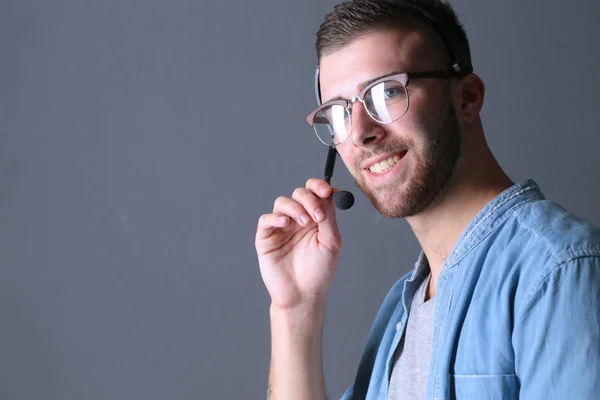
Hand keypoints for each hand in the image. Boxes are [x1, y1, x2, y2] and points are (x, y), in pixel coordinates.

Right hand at [255, 178, 341, 309]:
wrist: (303, 295)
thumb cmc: (319, 271)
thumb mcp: (331, 242)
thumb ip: (329, 217)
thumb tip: (331, 193)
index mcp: (315, 218)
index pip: (315, 192)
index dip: (319, 186)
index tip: (327, 191)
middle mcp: (297, 219)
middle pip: (299, 193)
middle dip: (309, 199)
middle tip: (317, 215)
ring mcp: (281, 227)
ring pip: (282, 202)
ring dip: (295, 207)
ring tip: (305, 223)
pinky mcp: (266, 238)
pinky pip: (266, 219)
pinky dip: (275, 217)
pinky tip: (286, 224)